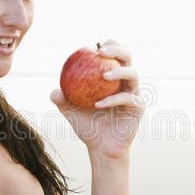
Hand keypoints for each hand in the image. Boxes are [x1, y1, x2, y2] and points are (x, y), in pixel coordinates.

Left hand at [50, 39, 145, 158]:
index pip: (114, 55)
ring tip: (104, 76)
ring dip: (118, 72)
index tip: (95, 46)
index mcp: (112, 77)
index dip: (109, 45)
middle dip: (117, 50)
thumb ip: (62, 100)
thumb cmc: (87, 126)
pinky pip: (129, 98)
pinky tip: (99, 104)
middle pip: (128, 58)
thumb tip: (55, 91)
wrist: (101, 148)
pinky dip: (113, 99)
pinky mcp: (138, 107)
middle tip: (101, 52)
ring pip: (133, 74)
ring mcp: (134, 93)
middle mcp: (125, 82)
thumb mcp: (70, 111)